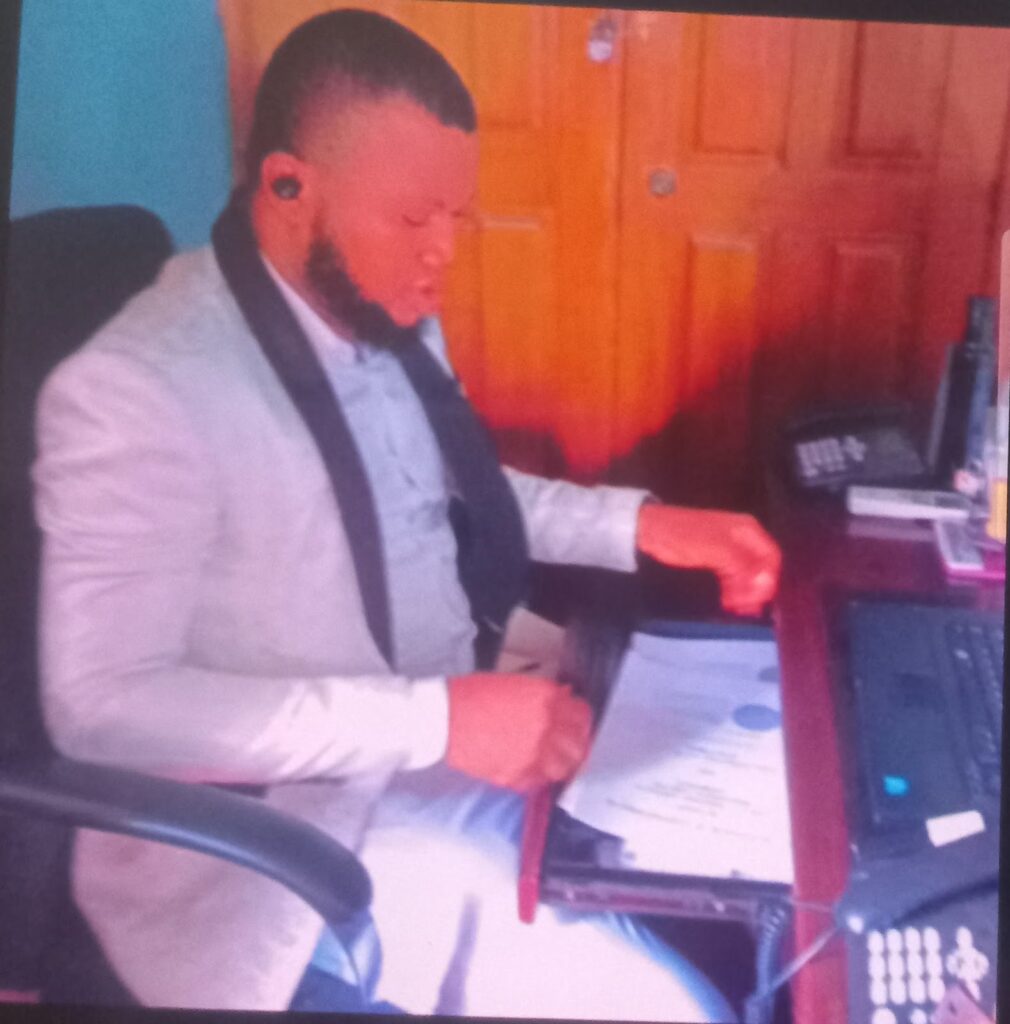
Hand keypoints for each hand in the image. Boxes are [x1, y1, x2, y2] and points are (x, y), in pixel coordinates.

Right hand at [445, 673, 591, 790]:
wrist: (442, 718)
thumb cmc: (474, 695)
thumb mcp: (514, 685)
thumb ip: (542, 695)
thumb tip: (563, 698)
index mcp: (546, 699)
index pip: (581, 714)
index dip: (581, 719)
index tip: (577, 722)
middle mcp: (546, 727)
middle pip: (578, 744)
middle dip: (577, 743)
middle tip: (571, 744)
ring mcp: (532, 754)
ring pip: (563, 767)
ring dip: (562, 763)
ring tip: (554, 760)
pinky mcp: (515, 776)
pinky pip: (538, 781)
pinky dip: (538, 776)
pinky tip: (531, 768)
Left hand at [636, 503, 780, 616]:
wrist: (647, 533)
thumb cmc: (681, 537)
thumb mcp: (715, 550)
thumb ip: (742, 565)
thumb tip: (766, 584)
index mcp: (748, 529)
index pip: (771, 559)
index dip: (767, 582)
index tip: (756, 603)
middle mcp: (743, 538)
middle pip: (761, 569)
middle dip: (756, 591)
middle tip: (744, 611)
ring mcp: (730, 549)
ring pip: (748, 576)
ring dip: (745, 595)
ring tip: (734, 611)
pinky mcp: (716, 561)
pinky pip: (733, 578)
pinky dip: (733, 592)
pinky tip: (728, 605)